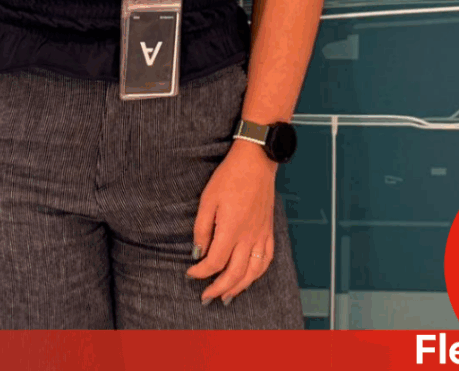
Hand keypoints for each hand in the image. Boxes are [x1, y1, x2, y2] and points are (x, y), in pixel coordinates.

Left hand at [185, 141, 277, 304]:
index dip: (200, 272)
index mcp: (231, 229)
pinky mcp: (269, 230)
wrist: (256, 161)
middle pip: (235, 274)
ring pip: (253, 272)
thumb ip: (202, 229)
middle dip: (218, 288)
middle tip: (206, 296)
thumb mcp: (207, 199)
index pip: (215, 262)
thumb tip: (198, 253)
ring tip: (226, 295)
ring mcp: (261, 235)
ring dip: (239, 287)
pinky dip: (258, 274)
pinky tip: (249, 277)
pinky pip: (267, 260)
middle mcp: (249, 236)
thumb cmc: (229, 176)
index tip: (190, 272)